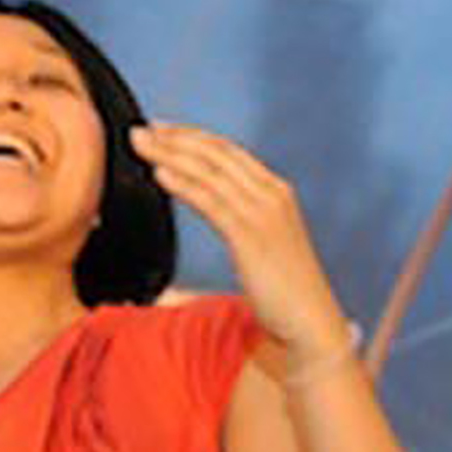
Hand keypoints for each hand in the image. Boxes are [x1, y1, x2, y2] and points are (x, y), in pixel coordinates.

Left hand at [129, 125, 352, 383]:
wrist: (310, 321)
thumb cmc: (285, 291)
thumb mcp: (264, 244)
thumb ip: (243, 220)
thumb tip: (217, 211)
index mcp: (275, 191)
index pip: (228, 152)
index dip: (193, 138)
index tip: (163, 130)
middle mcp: (271, 193)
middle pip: (216, 154)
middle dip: (176, 138)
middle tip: (141, 130)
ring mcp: (262, 212)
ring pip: (210, 171)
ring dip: (171, 154)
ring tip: (141, 144)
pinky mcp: (251, 234)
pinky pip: (210, 200)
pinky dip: (183, 183)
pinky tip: (159, 174)